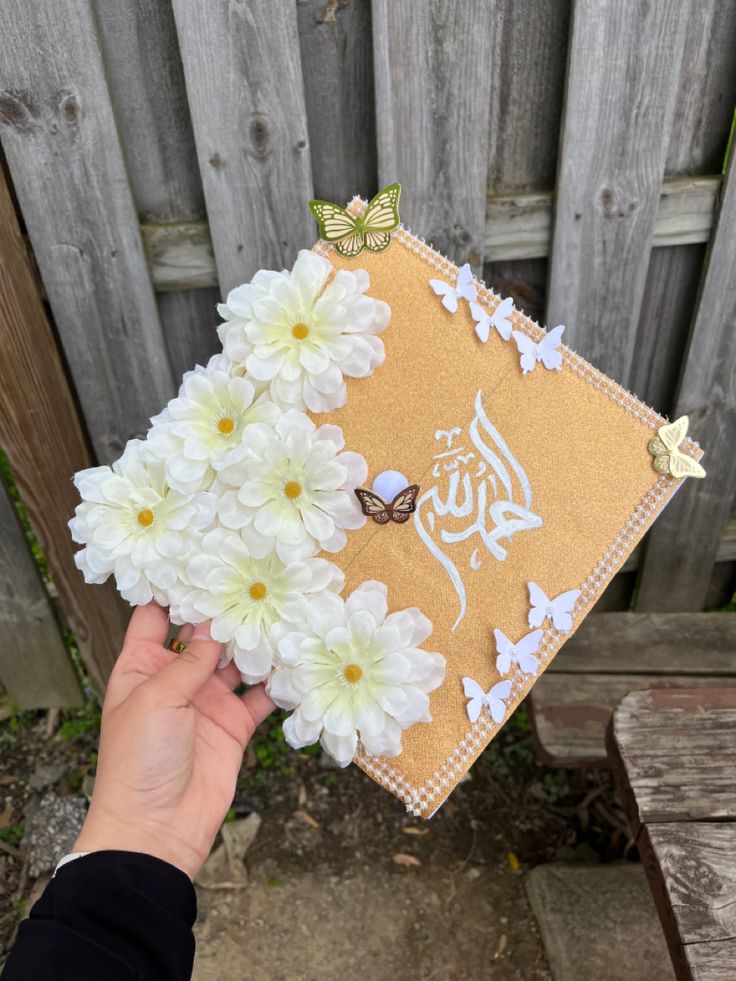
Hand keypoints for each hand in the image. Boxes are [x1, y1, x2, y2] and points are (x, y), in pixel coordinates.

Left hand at [73, 602, 273, 878]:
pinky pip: (260, 697)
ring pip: (235, 661)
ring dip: (254, 642)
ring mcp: (206, 703)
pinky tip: (295, 660)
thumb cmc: (137, 762)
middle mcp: (174, 680)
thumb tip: (212, 627)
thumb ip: (188, 661)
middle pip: (202, 634)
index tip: (201, 559)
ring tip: (281, 612)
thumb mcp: (156, 700)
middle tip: (255, 580)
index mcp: (141, 668)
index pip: (155, 617)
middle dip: (225, 611)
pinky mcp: (234, 727)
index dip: (174, 590)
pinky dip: (277, 682)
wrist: (156, 829)